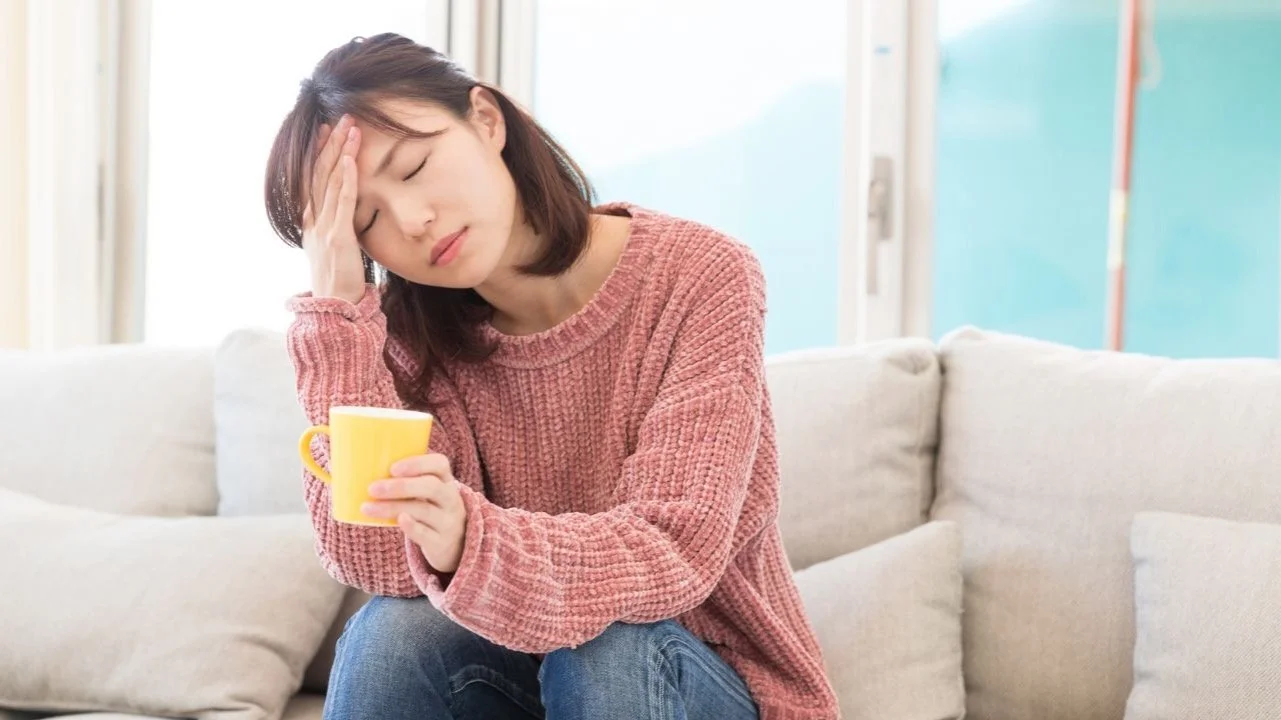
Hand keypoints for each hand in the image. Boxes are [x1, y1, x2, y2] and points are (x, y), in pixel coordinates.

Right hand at [302, 114, 366, 303]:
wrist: (334, 307)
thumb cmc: (339, 279)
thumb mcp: (332, 247)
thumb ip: (336, 225)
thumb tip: (345, 209)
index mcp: (310, 221)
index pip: (312, 178)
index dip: (317, 153)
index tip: (325, 130)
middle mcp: (313, 220)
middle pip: (319, 173)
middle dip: (329, 144)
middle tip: (340, 118)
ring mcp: (323, 228)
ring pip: (329, 182)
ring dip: (340, 152)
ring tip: (350, 128)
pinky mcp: (338, 237)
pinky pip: (341, 203)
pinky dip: (345, 179)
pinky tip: (349, 160)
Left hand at [363, 453, 467, 573]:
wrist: (455, 544)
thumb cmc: (429, 509)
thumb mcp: (426, 492)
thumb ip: (404, 479)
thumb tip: (349, 465)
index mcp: (445, 481)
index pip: (440, 464)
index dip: (418, 463)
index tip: (392, 467)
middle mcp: (450, 499)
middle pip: (431, 487)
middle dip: (400, 486)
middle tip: (372, 488)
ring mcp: (448, 521)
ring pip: (423, 510)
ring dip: (393, 507)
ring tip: (368, 507)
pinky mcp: (441, 542)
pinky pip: (427, 534)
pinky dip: (412, 527)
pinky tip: (398, 521)